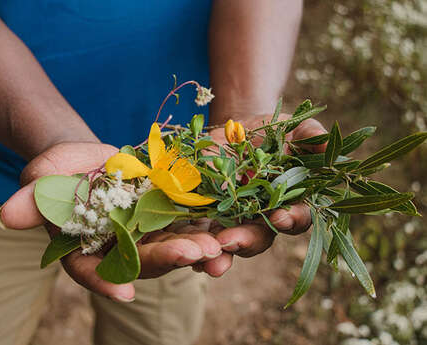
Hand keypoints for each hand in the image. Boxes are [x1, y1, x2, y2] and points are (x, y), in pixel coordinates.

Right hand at [0, 142, 221, 301]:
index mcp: (86, 249)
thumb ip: (33, 198)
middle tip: (196, 254)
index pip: (91, 271)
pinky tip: (226, 228)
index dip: (106, 283)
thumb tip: (8, 216)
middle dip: (168, 259)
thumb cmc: (63, 169)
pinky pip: (187, 226)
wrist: (92, 158)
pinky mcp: (166, 217)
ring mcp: (146, 235)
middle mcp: (119, 249)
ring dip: (195, 248)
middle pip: (142, 261)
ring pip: (171, 247)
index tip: (125, 294)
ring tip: (218, 246)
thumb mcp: (45, 177)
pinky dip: (205, 228)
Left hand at [193, 114, 326, 276]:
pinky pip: (202, 229)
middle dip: (246, 240)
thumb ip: (312, 138)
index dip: (291, 219)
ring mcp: (234, 216)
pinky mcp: (208, 211)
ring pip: (228, 240)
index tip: (281, 217)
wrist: (239, 127)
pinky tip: (186, 251)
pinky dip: (194, 241)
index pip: (295, 217)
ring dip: (218, 250)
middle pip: (258, 237)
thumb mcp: (295, 129)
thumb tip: (330, 147)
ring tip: (205, 257)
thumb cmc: (275, 131)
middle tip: (232, 242)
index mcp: (289, 202)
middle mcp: (262, 216)